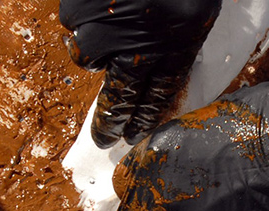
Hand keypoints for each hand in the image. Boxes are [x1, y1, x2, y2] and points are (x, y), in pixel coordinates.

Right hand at [59, 0, 220, 147]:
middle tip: (104, 139)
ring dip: (95, 44)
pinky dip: (82, 11)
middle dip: (111, 122)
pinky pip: (73, 20)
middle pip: (120, 98)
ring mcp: (106, 31)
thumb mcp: (196, 9)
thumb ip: (178, 33)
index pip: (156, 98)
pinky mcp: (79, 9)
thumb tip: (159, 58)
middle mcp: (139, 49)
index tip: (131, 135)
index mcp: (176, 47)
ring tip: (107, 22)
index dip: (142, 119)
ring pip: (87, 55)